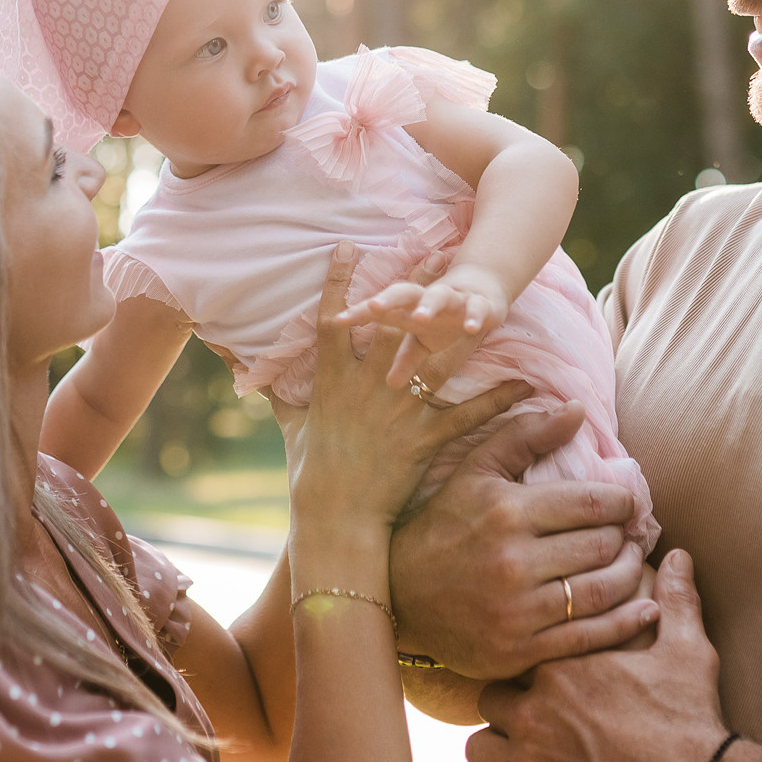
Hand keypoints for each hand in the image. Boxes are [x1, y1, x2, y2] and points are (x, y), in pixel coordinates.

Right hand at [287, 243, 527, 534]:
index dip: (340, 281)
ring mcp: (399, 409)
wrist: (334, 517)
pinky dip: (499, 399)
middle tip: (435, 247)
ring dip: (460, 326)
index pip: (334, 319)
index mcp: (332, 380)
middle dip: (415, 285)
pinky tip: (527, 384)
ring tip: (480, 297)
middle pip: (395, 324)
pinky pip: (468, 413)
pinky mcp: (425, 437)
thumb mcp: (289, 426)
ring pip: (435, 356)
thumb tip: (234, 364)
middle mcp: (368, 386)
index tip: (348, 244)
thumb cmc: (308, 474)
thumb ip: (271, 391)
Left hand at [337, 262, 510, 387]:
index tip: (338, 320)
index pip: (379, 310)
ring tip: (419, 317)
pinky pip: (477, 309)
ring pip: (439, 297)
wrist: (483, 292)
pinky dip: (475, 316)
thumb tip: (389, 384)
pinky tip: (471, 328)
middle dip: (389, 299)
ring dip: (429, 305)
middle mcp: (426, 300)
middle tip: (373, 306)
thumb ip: (406, 360)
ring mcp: (454, 300)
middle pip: (403, 294)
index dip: (359, 313)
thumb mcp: (423, 343)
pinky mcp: (481, 304)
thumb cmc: (443, 321)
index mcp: (407, 310)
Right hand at [389, 402, 652, 678]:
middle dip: (625, 537)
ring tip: (631, 563)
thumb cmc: (443, 523)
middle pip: (602, 546)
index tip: (625, 504)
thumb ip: (527, 435)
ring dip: (631, 575)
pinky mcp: (518, 652)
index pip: (593, 503)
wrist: (397, 595)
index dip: (622, 502)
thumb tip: (580, 409)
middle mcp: (513, 563)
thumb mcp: (475, 470)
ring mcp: (516, 612)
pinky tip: (644, 608)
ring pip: (603, 592)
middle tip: (629, 534)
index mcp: (508, 512)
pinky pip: (588, 638)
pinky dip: (625, 623)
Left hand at [467, 550, 730, 761]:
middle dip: (507, 712)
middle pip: (491, 703)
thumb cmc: (691, 723)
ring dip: (496, 755)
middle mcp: (534, 714)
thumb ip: (675, 601)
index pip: (516, 657)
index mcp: (561, 671)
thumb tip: (678, 554)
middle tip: (529, 725)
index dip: (527, 674)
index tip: (542, 686)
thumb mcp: (687, 652)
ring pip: (480, 751)